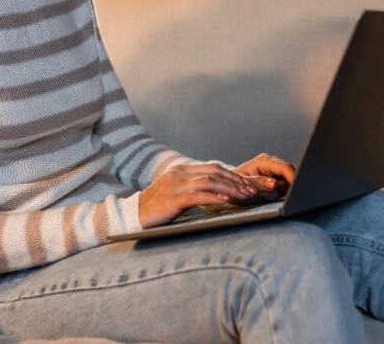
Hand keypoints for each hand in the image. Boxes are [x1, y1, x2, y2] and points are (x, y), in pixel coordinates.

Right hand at [138, 163, 258, 228]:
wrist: (132, 215)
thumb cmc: (156, 208)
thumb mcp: (175, 193)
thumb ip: (193, 188)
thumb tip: (217, 192)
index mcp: (181, 171)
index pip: (212, 168)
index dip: (232, 175)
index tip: (247, 184)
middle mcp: (178, 174)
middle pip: (213, 172)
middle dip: (235, 181)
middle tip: (251, 190)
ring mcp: (174, 185)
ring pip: (208, 182)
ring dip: (229, 189)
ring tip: (243, 196)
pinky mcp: (171, 199)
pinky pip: (197, 195)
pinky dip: (213, 197)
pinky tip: (226, 200)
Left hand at [233, 152, 296, 196]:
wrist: (226, 183)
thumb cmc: (231, 184)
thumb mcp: (242, 186)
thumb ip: (259, 184)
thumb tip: (273, 183)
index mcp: (263, 161)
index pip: (285, 167)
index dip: (293, 177)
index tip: (298, 189)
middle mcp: (270, 162)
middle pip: (290, 170)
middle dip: (293, 183)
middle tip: (293, 197)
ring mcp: (272, 168)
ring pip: (289, 176)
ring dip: (289, 186)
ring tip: (283, 196)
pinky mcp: (274, 174)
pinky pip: (284, 180)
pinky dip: (285, 188)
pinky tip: (280, 195)